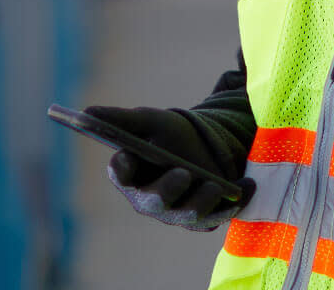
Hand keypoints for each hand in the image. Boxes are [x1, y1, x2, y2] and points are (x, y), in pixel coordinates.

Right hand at [87, 105, 250, 231]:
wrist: (204, 149)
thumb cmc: (171, 136)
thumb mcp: (150, 121)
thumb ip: (121, 120)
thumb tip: (86, 113)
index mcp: (130, 175)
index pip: (120, 174)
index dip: (123, 166)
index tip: (128, 153)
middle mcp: (149, 200)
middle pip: (154, 201)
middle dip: (168, 189)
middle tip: (184, 173)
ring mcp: (177, 214)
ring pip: (187, 215)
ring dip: (203, 201)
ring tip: (217, 185)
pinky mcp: (203, 220)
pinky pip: (217, 217)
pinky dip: (234, 203)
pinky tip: (247, 187)